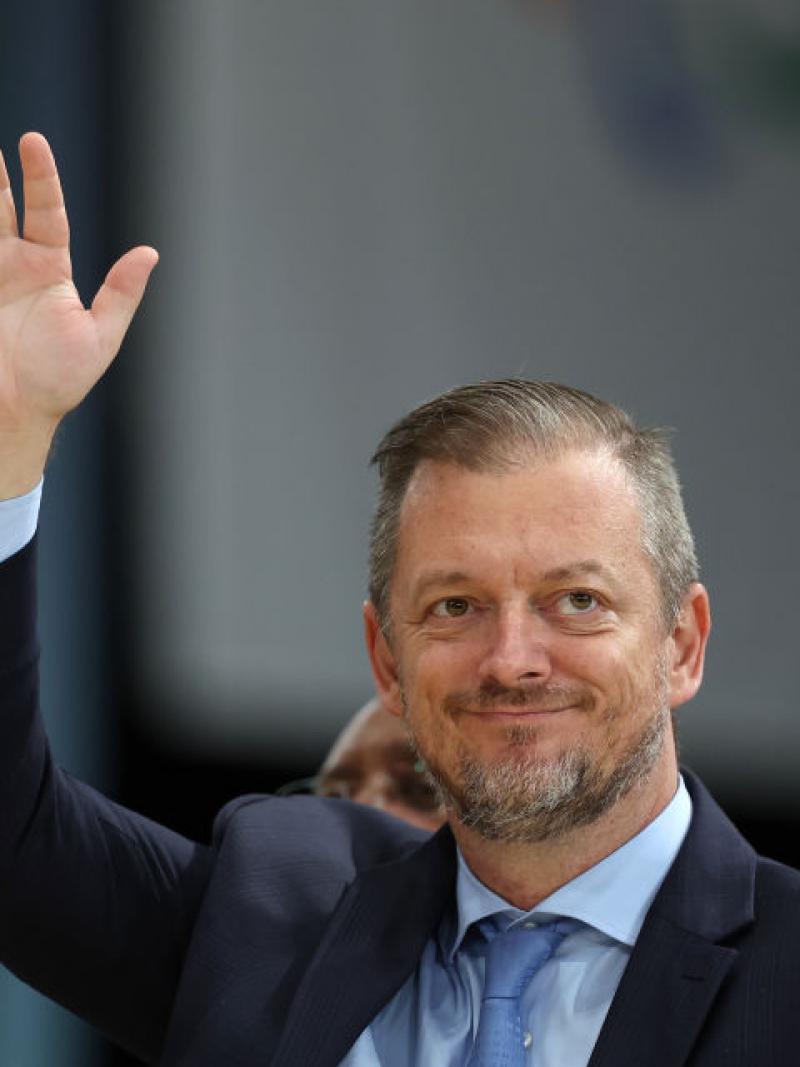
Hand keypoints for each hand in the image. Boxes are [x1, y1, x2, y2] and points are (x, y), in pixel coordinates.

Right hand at [0, 132, 157, 497]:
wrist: (17, 412)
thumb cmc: (60, 380)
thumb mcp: (100, 336)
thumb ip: (121, 294)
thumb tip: (149, 252)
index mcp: (49, 269)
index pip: (45, 211)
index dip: (41, 178)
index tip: (32, 143)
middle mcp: (14, 265)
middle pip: (1, 205)